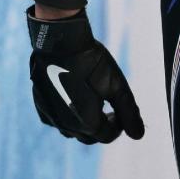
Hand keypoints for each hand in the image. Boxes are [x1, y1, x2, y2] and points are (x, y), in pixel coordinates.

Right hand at [26, 5, 144, 143]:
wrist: (60, 42)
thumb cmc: (91, 62)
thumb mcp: (116, 85)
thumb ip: (129, 111)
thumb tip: (139, 134)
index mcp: (87, 123)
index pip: (108, 136)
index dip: (118, 124)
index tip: (120, 110)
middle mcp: (67, 126)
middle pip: (90, 136)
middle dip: (102, 125)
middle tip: (109, 109)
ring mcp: (51, 116)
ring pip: (71, 130)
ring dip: (84, 122)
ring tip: (92, 102)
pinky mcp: (40, 105)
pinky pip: (56, 119)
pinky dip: (67, 115)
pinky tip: (72, 98)